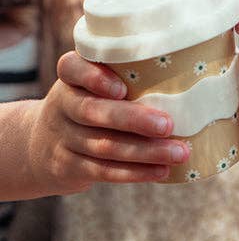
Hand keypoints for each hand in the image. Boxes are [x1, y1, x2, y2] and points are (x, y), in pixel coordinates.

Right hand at [23, 51, 190, 194]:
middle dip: (134, 119)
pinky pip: (104, 171)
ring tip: (180, 153)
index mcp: (71, 78)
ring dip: (146, 151)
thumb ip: (131, 77)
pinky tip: (162, 170)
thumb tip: (195, 75)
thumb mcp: (95, 85)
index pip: (71, 68)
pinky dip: (136, 172)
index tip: (122, 88)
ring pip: (105, 145)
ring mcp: (63, 138)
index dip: (94, 77)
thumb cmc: (91, 104)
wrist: (41, 146)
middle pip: (93, 111)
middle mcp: (63, 105)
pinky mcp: (68, 167)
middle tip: (169, 125)